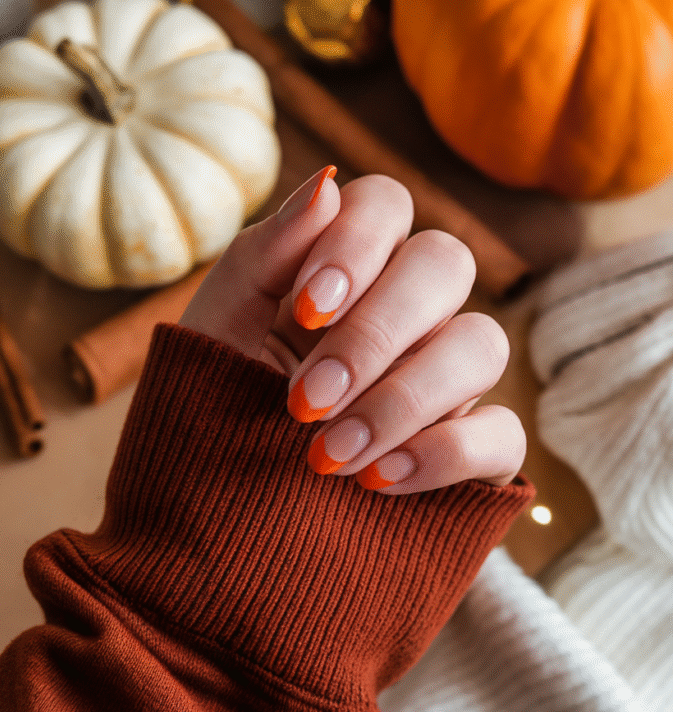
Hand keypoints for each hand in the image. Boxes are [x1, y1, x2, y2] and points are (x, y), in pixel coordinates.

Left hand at [180, 166, 525, 493]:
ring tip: (328, 456)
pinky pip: (503, 432)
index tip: (304, 309)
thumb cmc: (209, 410)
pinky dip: (446, 452)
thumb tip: (326, 183)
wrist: (209, 529)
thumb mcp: (216, 330)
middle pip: (446, 263)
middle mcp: (407, 314)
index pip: (387, 205)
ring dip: (404, 397)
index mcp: (345, 268)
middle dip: (377, 330)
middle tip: (305, 401)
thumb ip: (264, 254)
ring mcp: (444, 383)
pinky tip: (378, 482)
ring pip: (482, 343)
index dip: (356, 245)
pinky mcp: (470, 456)